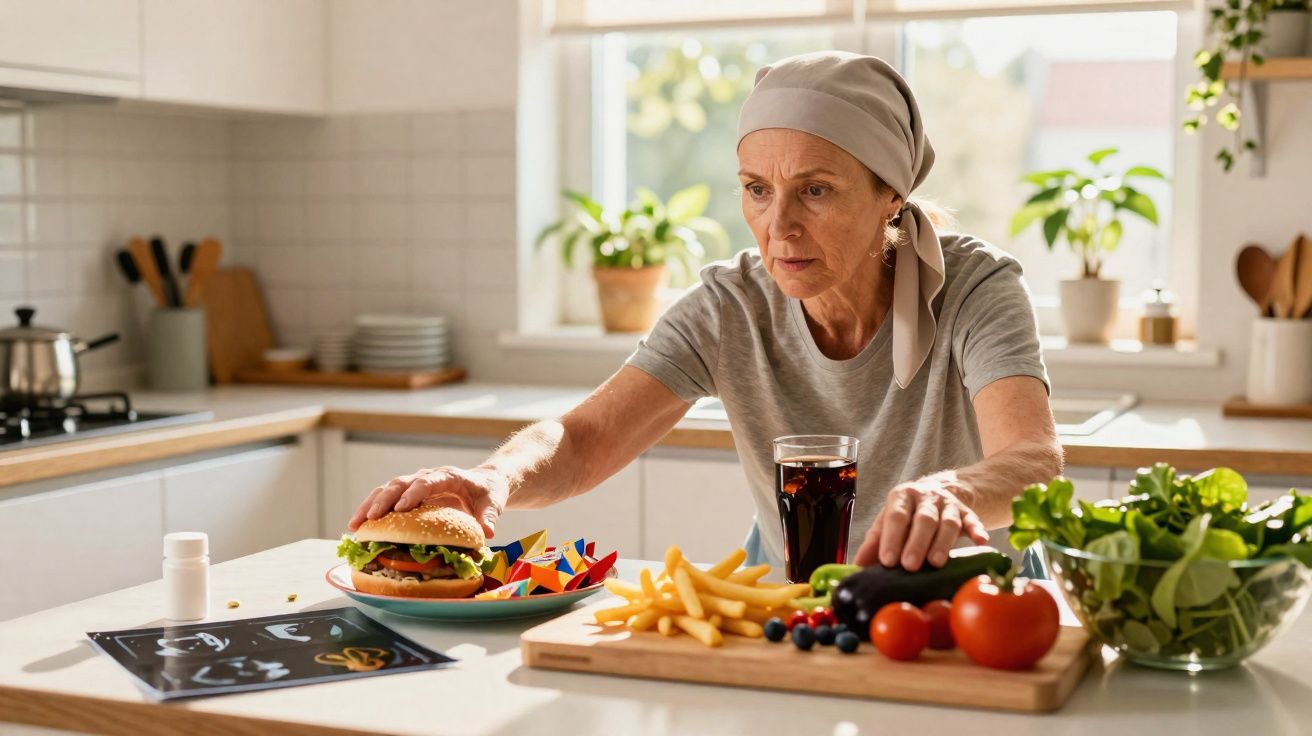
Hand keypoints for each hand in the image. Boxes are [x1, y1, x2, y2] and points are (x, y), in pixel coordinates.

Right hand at [347, 466, 507, 537]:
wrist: (484, 483)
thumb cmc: (488, 493)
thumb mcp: (493, 502)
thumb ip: (489, 516)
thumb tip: (487, 532)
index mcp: (448, 476)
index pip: (427, 482)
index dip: (413, 493)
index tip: (401, 507)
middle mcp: (427, 477)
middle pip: (400, 483)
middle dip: (383, 500)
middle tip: (370, 518)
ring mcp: (415, 484)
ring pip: (387, 489)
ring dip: (370, 505)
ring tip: (354, 524)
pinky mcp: (408, 494)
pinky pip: (387, 498)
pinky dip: (372, 510)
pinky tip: (358, 525)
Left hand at [853, 474, 988, 570]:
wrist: (935, 493)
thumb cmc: (906, 514)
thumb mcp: (887, 523)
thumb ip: (874, 542)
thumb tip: (858, 566)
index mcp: (901, 497)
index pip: (896, 516)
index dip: (891, 538)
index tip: (888, 560)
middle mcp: (925, 497)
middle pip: (923, 520)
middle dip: (916, 543)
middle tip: (910, 566)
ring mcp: (948, 504)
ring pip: (947, 522)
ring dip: (942, 543)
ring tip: (935, 563)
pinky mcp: (966, 512)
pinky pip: (972, 520)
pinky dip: (976, 530)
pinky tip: (980, 541)